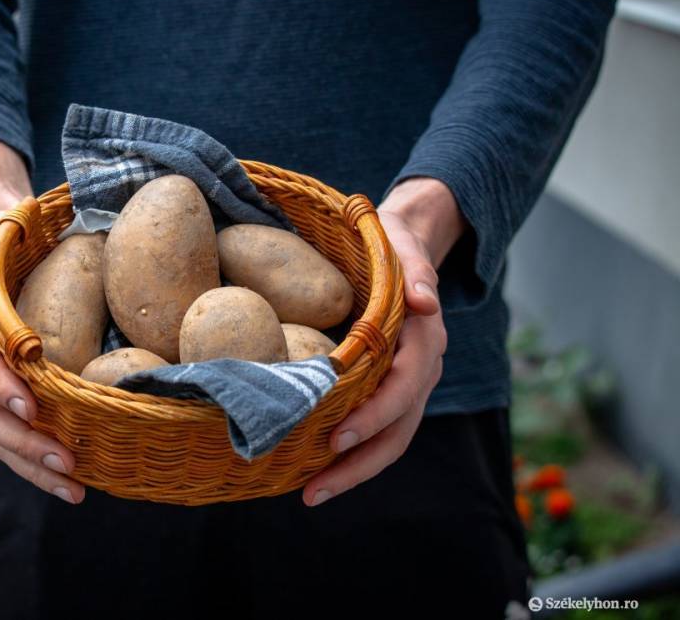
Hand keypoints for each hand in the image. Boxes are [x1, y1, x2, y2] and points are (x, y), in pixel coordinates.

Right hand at [0, 136, 84, 503]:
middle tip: (66, 461)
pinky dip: (37, 461)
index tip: (29, 407)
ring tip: (76, 488)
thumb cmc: (7, 235)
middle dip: (24, 440)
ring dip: (33, 464)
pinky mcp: (5, 392)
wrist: (5, 243)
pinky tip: (72, 481)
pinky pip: (14, 434)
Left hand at [302, 177, 464, 505]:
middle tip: (315, 490)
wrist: (407, 246)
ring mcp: (408, 385)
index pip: (403, 387)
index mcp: (424, 339)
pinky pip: (377, 430)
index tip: (339, 438)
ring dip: (354, 471)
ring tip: (311, 494)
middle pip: (398, 430)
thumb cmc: (394, 244)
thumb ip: (416, 273)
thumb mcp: (403, 246)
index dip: (375, 416)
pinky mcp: (390, 391)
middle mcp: (420, 370)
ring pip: (389, 440)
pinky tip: (315, 470)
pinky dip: (352, 455)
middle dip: (359, 464)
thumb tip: (427, 303)